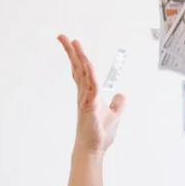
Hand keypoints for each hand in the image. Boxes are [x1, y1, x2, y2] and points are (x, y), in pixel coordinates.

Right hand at [58, 35, 125, 155]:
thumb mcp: (115, 115)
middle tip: (62, 36)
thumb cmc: (99, 135)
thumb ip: (118, 104)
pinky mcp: (90, 106)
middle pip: (77, 68)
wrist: (93, 149)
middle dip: (71, 52)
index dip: (77, 57)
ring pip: (82, 74)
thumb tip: (122, 95)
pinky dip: (91, 75)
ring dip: (79, 57)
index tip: (72, 43)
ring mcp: (86, 99)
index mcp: (88, 94)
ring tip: (73, 42)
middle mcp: (84, 94)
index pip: (81, 71)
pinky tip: (89, 64)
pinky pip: (91, 87)